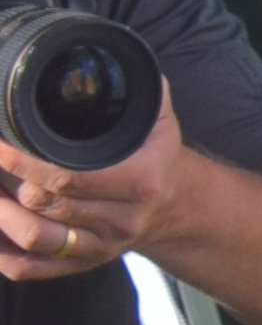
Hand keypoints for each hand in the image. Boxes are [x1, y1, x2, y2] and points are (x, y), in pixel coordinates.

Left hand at [0, 82, 184, 283]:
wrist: (180, 204)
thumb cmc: (156, 154)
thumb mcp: (157, 118)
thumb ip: (137, 88)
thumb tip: (102, 54)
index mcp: (141, 183)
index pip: (70, 178)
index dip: (24, 161)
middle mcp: (124, 221)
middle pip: (47, 207)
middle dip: (2, 182)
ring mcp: (104, 247)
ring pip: (36, 239)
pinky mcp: (87, 264)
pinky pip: (34, 270)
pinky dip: (2, 254)